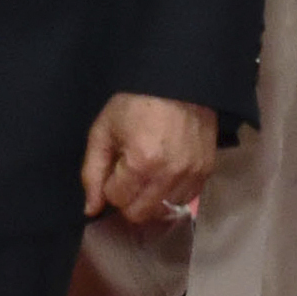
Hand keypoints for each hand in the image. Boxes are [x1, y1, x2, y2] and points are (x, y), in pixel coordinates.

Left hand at [81, 92, 217, 223]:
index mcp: (141, 162)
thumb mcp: (104, 131)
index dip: (110, 185)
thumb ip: (92, 172)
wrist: (178, 82)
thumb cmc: (135, 103)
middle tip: (129, 175)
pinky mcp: (207, 172)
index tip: (115, 167)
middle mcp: (169, 174)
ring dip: (151, 198)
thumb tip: (90, 210)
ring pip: (162, 210)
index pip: (117, 200)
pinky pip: (184, 200)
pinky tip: (166, 173)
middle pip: (139, 213)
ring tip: (149, 173)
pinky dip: (171, 193)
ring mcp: (191, 174)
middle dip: (128, 198)